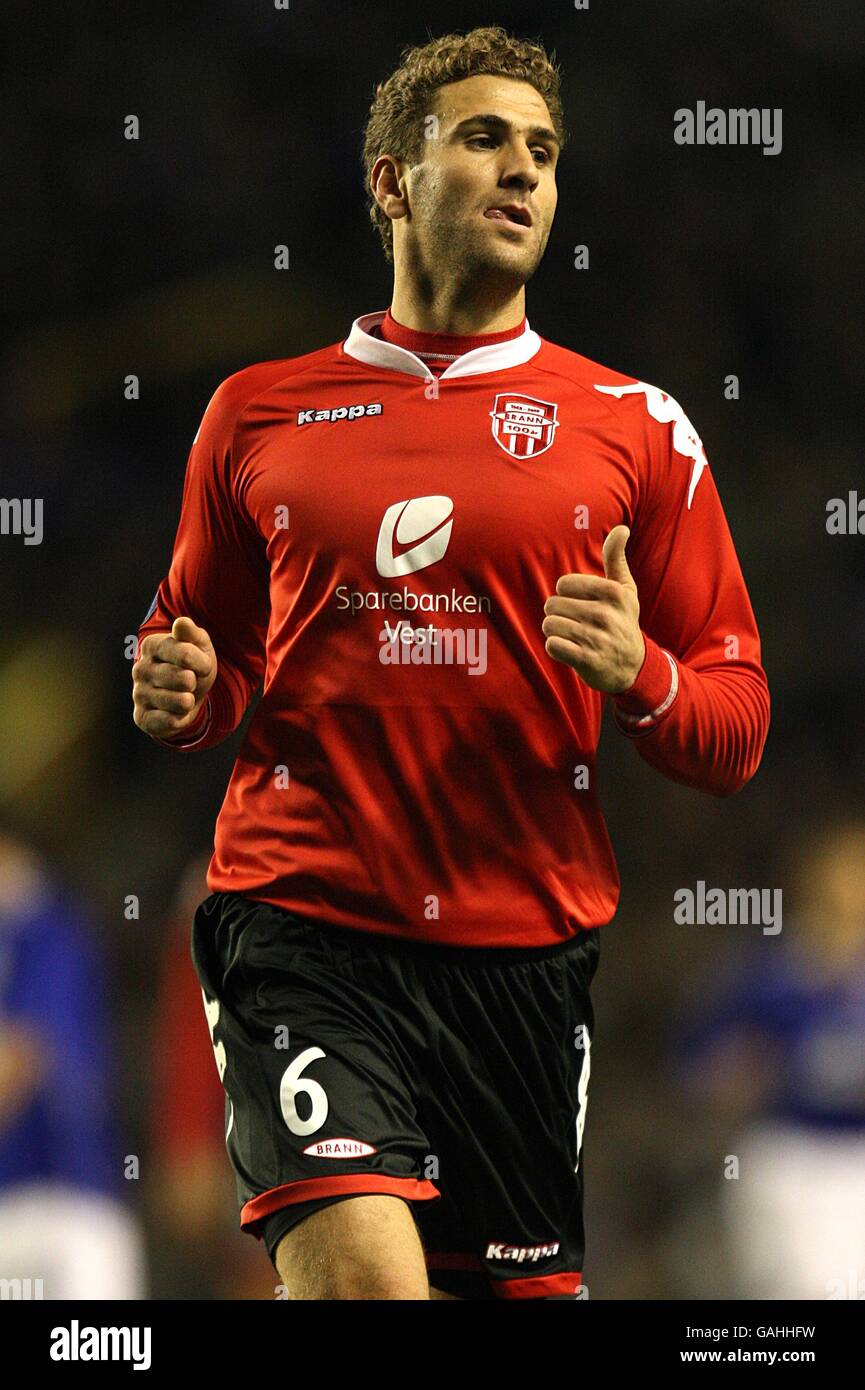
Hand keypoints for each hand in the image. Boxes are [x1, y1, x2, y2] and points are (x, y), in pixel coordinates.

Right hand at [132, 616, 216, 738]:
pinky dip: (181, 719)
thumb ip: (192, 633)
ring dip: (189, 701)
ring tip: (184, 696)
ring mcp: (138, 694)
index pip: (185, 654)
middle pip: (184, 679)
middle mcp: (140, 669)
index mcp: (152, 646)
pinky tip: (176, 712)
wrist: (186, 694)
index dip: (202, 663)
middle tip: (189, 682)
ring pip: (180, 702)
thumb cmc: (193, 665)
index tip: (202, 665)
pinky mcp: (141, 717)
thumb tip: (181, 623)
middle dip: (195, 683)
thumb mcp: (199, 645)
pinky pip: (170, 722)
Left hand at [542, 525, 645, 692]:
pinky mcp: (587, 660)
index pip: (564, 584)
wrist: (633, 666)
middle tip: (576, 622)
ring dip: (556, 631)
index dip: (567, 594)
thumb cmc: (623, 621)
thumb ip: (616, 558)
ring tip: (573, 636)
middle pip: (553, 604)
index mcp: (614, 593)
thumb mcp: (625, 589)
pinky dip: (556, 648)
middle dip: (558, 614)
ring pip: (550, 625)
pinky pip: (552, 646)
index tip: (582, 603)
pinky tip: (571, 649)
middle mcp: (606, 615)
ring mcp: (597, 639)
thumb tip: (622, 528)